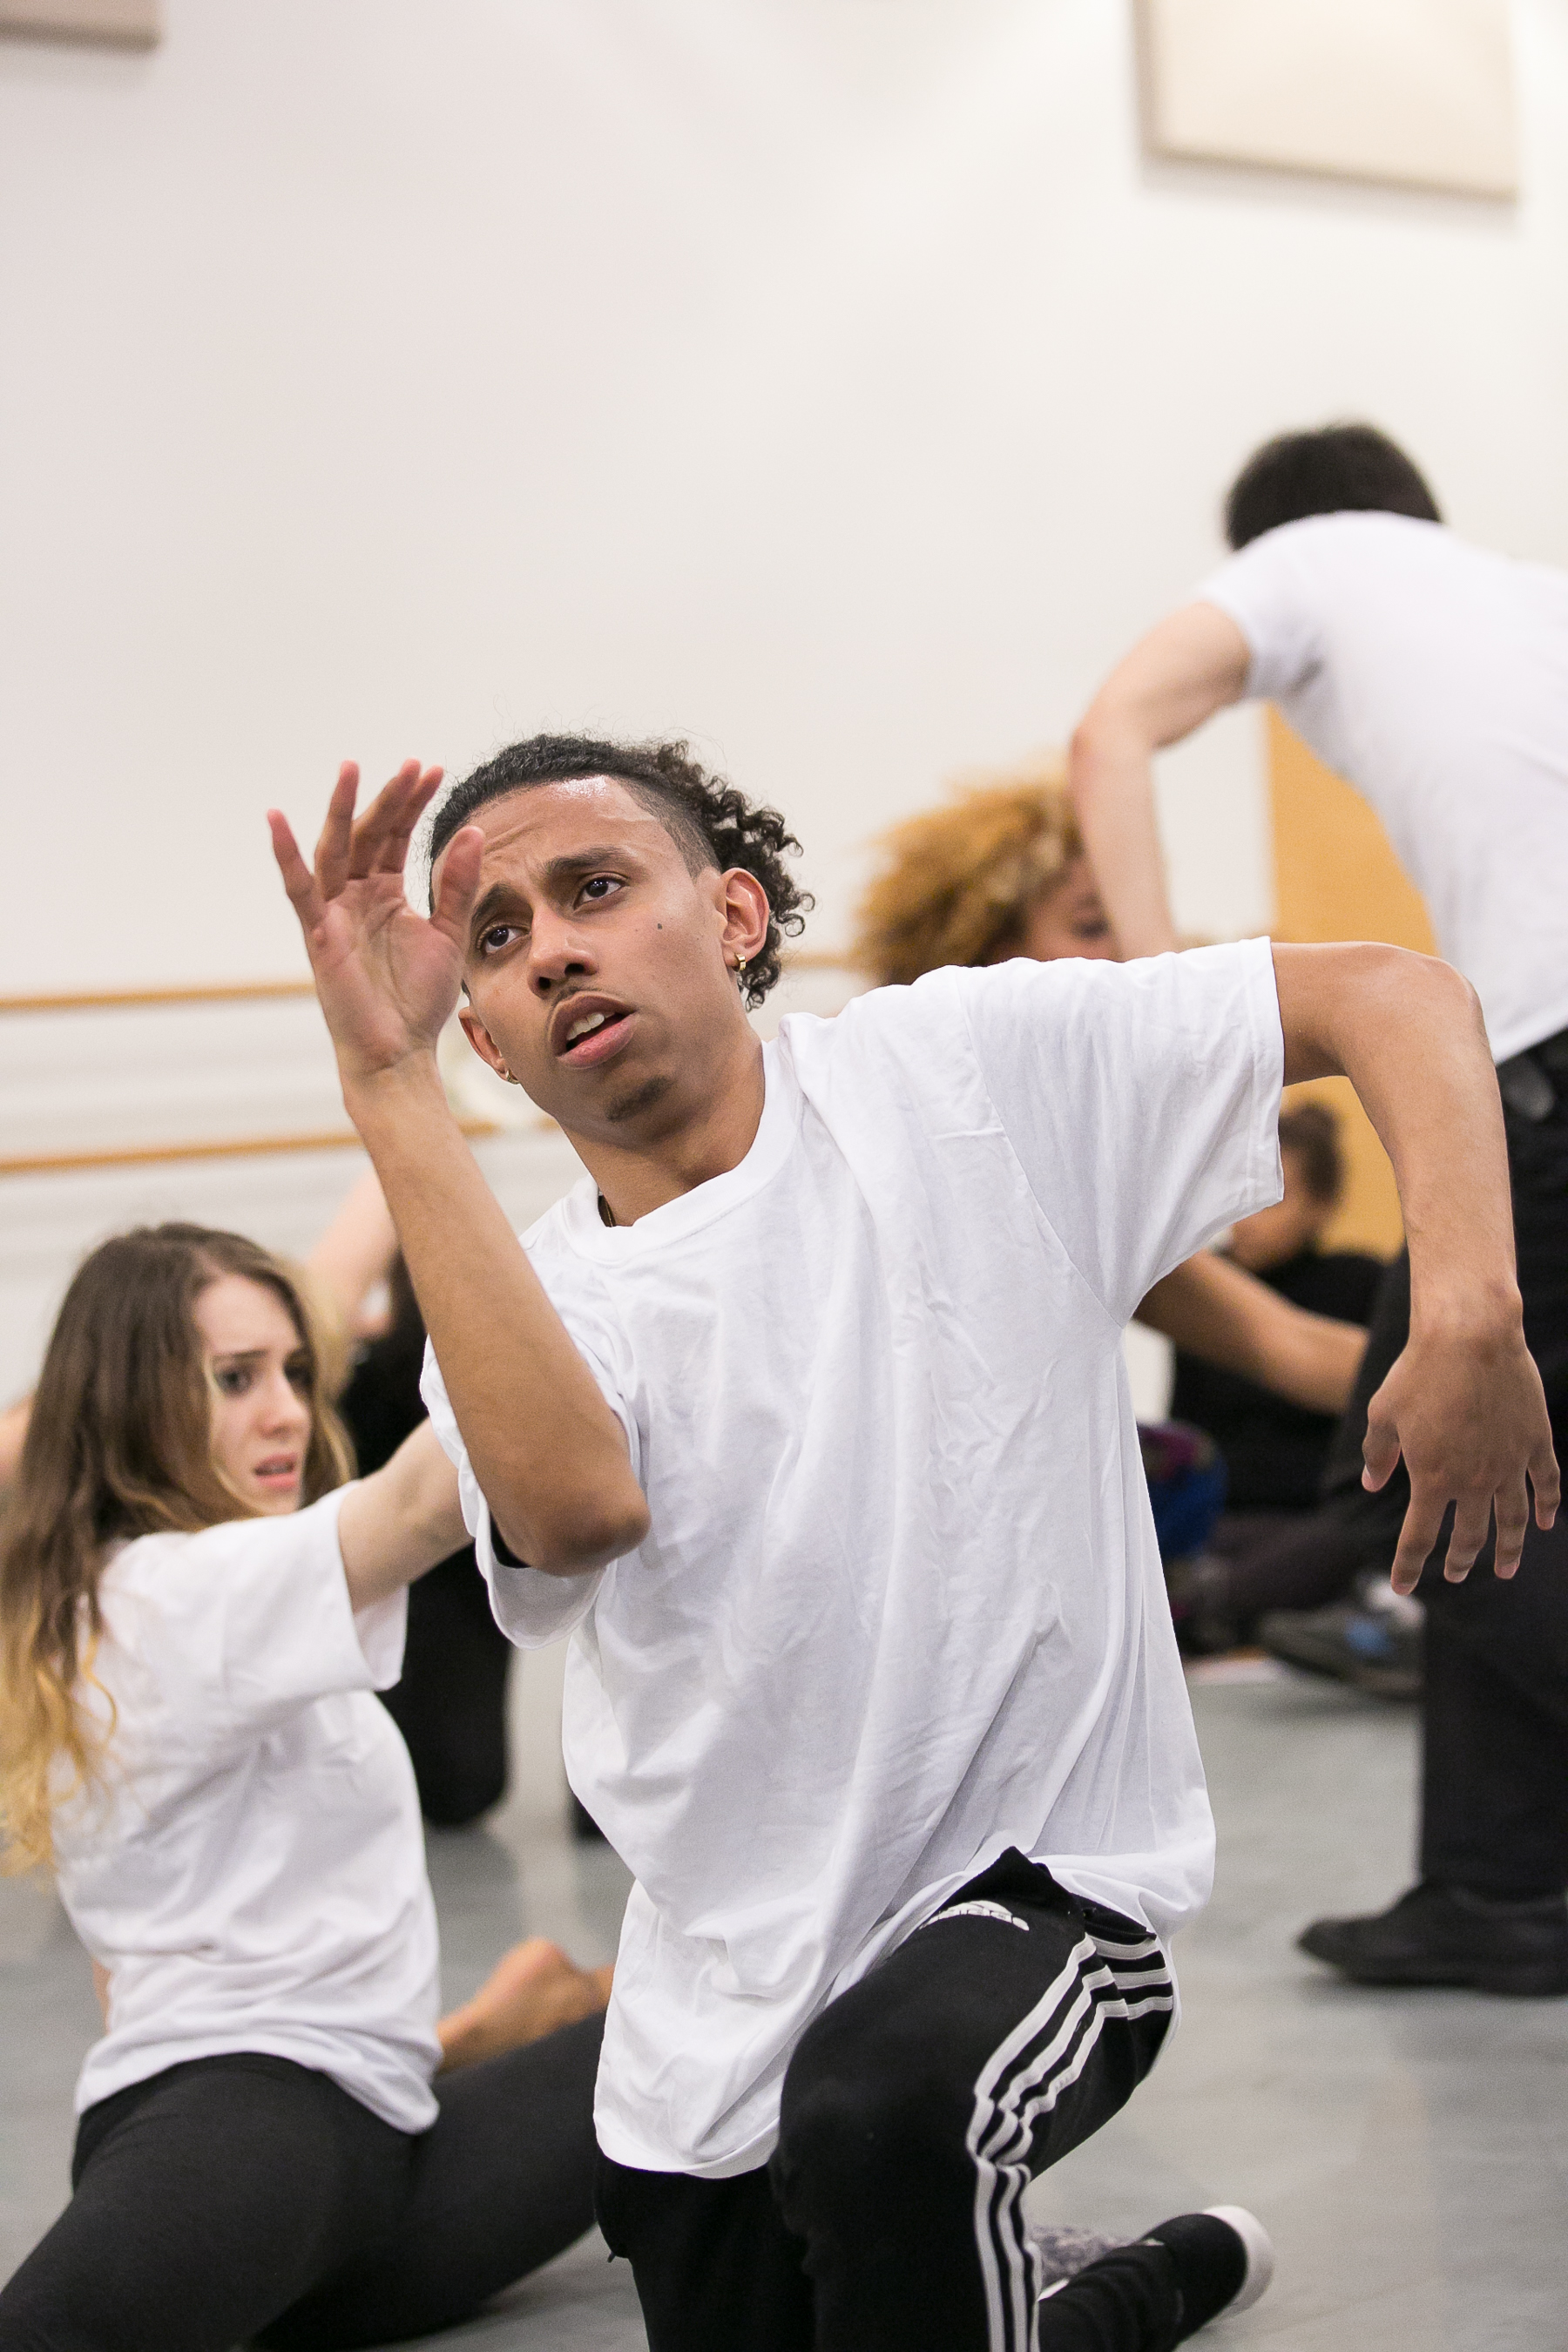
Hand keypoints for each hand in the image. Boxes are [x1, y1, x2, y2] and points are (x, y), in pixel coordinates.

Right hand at [269, 761, 482, 1086]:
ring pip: (335, 850)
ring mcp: (334, 913)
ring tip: (352, 767)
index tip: (434, 769)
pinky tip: (275, 820)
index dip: (413, 803)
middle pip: (368, 834)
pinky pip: (298, 890)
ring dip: (341, 809)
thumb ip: (457, 884)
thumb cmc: (418, 1000)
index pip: (395, 836)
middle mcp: (355, 896)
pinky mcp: (318, 935)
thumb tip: (472, 832)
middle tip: (413, 764)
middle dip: (389, 799)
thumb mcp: (448, 933)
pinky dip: (284, 856)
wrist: (399, 1051)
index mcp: (384, 894)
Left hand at [1363, 1305, 1559, 1594]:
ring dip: (1509, 1548)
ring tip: (1505, 1569)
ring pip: (1513, 1520)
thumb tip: (1375, 1485)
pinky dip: (1546, 1506)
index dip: (1409, 1566)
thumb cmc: (1418, 1371)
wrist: (1470, 1336)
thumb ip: (1379, 1454)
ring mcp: (1509, 1463)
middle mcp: (1474, 1480)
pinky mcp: (1535, 1441)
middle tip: (1456, 1575)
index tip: (1403, 1588)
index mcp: (1432, 1478)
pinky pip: (1545, 1483)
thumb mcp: (1383, 1413)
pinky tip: (1544, 1523)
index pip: (1419, 1538)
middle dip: (1461, 1561)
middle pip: (1469, 1536)